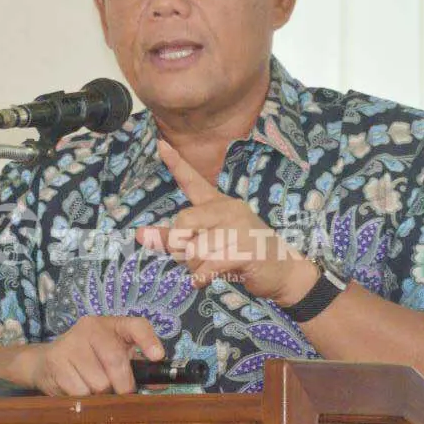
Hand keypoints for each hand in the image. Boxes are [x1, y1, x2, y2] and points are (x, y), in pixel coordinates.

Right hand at [25, 315, 163, 395]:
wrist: (45, 362)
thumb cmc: (88, 360)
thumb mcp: (113, 355)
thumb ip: (137, 368)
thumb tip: (159, 384)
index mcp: (110, 324)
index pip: (136, 325)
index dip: (149, 340)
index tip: (158, 357)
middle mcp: (90, 328)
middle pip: (116, 360)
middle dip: (123, 385)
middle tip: (121, 392)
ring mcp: (71, 343)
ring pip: (99, 382)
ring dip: (100, 394)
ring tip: (92, 387)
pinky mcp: (56, 361)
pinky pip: (80, 392)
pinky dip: (84, 398)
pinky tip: (77, 388)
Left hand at [136, 140, 319, 305]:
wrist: (283, 270)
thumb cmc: (242, 255)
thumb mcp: (209, 242)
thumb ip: (177, 237)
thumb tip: (140, 234)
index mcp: (220, 204)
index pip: (193, 181)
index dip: (176, 164)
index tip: (160, 143)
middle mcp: (228, 209)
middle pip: (183, 222)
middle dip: (180, 247)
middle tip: (193, 259)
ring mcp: (239, 227)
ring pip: (194, 249)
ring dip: (194, 268)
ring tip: (209, 270)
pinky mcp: (244, 250)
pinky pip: (208, 265)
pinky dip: (202, 277)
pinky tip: (206, 280)